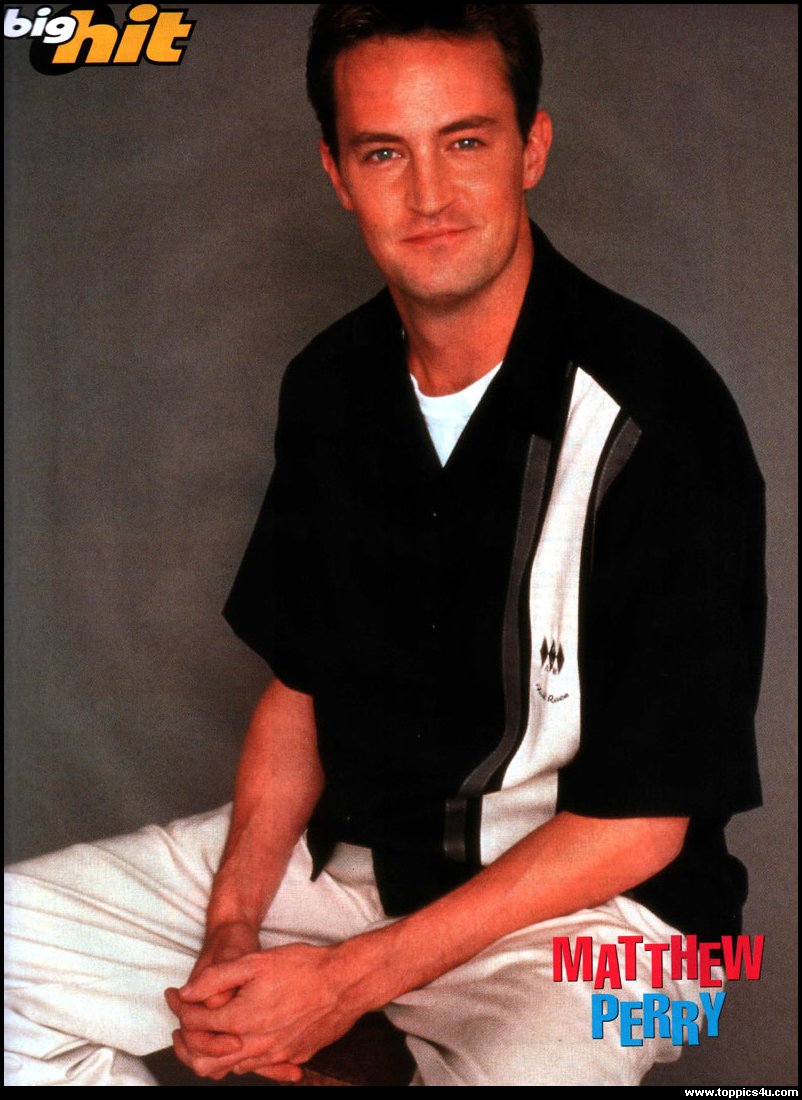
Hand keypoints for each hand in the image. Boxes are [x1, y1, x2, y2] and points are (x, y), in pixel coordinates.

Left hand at [167, 941, 366, 1081]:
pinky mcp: (292, 1057)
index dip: (179, 1007)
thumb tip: (186, 993)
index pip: (195, 1024)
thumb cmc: (302, 967)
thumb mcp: (255, 961)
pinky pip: (258, 1066)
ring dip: (214, 1052)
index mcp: (241, 1019)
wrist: (345, 982)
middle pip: (204, 1060)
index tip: (174, 995)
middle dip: (186, 1045)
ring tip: (209, 1032)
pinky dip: (243, 1056)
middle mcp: (255, 1044)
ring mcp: (274, 1055)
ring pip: (231, 1068)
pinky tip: (245, 1038)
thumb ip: (216, 978)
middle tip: (181, 1029)